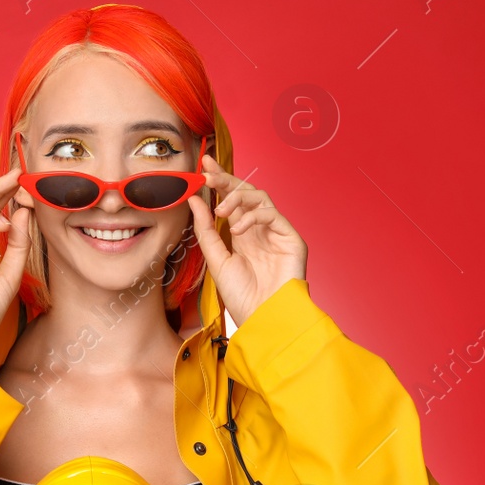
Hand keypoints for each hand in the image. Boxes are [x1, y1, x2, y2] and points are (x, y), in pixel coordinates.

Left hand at [187, 155, 306, 326]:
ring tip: (221, 211)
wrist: (263, 319)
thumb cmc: (243, 297)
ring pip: (259, 197)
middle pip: (245, 193)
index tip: (203, 165)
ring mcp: (276, 233)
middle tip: (208, 173)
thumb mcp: (216, 260)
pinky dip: (253, 216)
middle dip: (226, 180)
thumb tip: (193, 199)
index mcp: (242, 235)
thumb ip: (206, 230)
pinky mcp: (291, 238)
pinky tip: (240, 230)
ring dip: (237, 198)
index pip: (230, 200)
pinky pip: (272, 213)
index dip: (219, 181)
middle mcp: (259, 230)